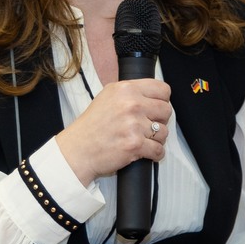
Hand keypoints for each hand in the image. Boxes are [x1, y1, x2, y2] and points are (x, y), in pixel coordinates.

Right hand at [54, 78, 172, 186]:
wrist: (78, 150)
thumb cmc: (91, 126)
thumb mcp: (107, 97)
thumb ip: (130, 93)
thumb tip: (154, 96)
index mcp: (125, 89)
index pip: (162, 89)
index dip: (162, 100)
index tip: (156, 109)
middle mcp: (131, 104)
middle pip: (166, 110)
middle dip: (160, 120)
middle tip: (147, 126)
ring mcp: (134, 125)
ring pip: (164, 132)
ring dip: (157, 139)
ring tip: (143, 140)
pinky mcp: (135, 144)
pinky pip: (159, 150)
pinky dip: (155, 154)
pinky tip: (145, 152)